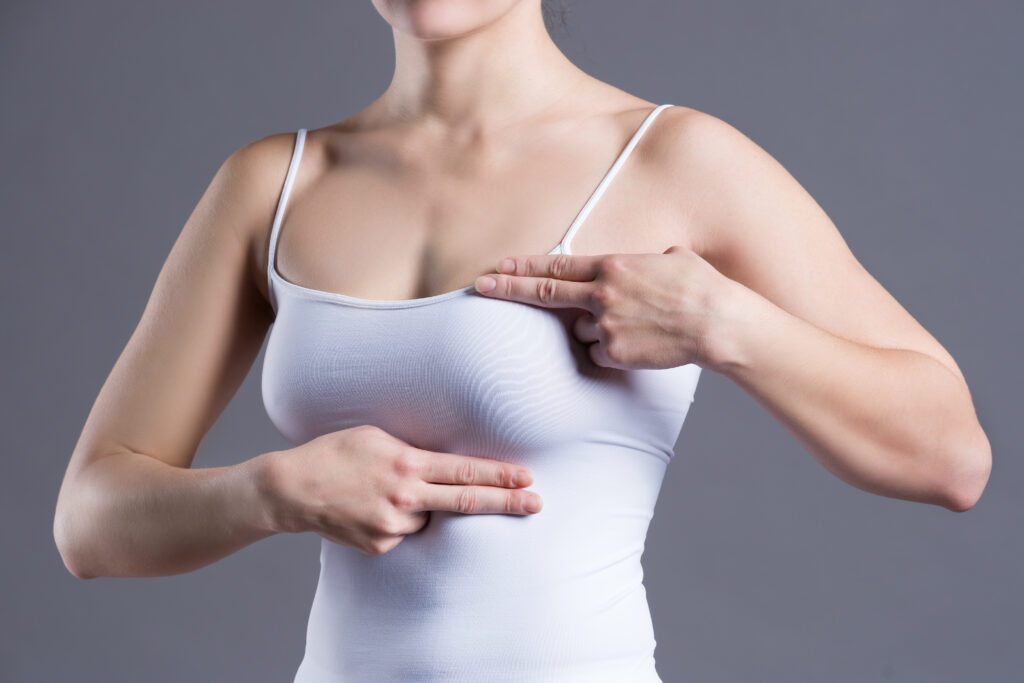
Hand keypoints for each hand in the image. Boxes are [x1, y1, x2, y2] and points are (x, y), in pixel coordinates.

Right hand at [257, 424, 542, 554]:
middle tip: (537, 504)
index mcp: (407, 464)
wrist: (292, 489)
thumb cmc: (336, 454)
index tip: (527, 478)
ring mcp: (393, 524)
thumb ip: (414, 451)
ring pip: (428, 517)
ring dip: (422, 506)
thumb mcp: (378, 438)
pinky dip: (399, 519)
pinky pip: (405, 531)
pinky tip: (372, 507)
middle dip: (507, 502)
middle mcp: (405, 496)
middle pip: (467, 501)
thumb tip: (446, 463)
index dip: (500, 476)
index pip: (465, 472)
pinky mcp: (381, 545)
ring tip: (384, 492)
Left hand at [473, 245, 734, 369]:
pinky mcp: (614, 351)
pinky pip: (599, 353)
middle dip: (508, 289)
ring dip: (598, 330)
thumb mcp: (671, 259)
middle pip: (545, 293)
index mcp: (613, 266)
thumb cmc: (700, 287)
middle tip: (480, 286)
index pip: (557, 266)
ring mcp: (606, 324)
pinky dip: (612, 351)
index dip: (525, 266)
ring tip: (636, 326)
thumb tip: (648, 260)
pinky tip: (638, 343)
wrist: (716, 323)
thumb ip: (645, 261)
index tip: (500, 266)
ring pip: (581, 331)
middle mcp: (602, 293)